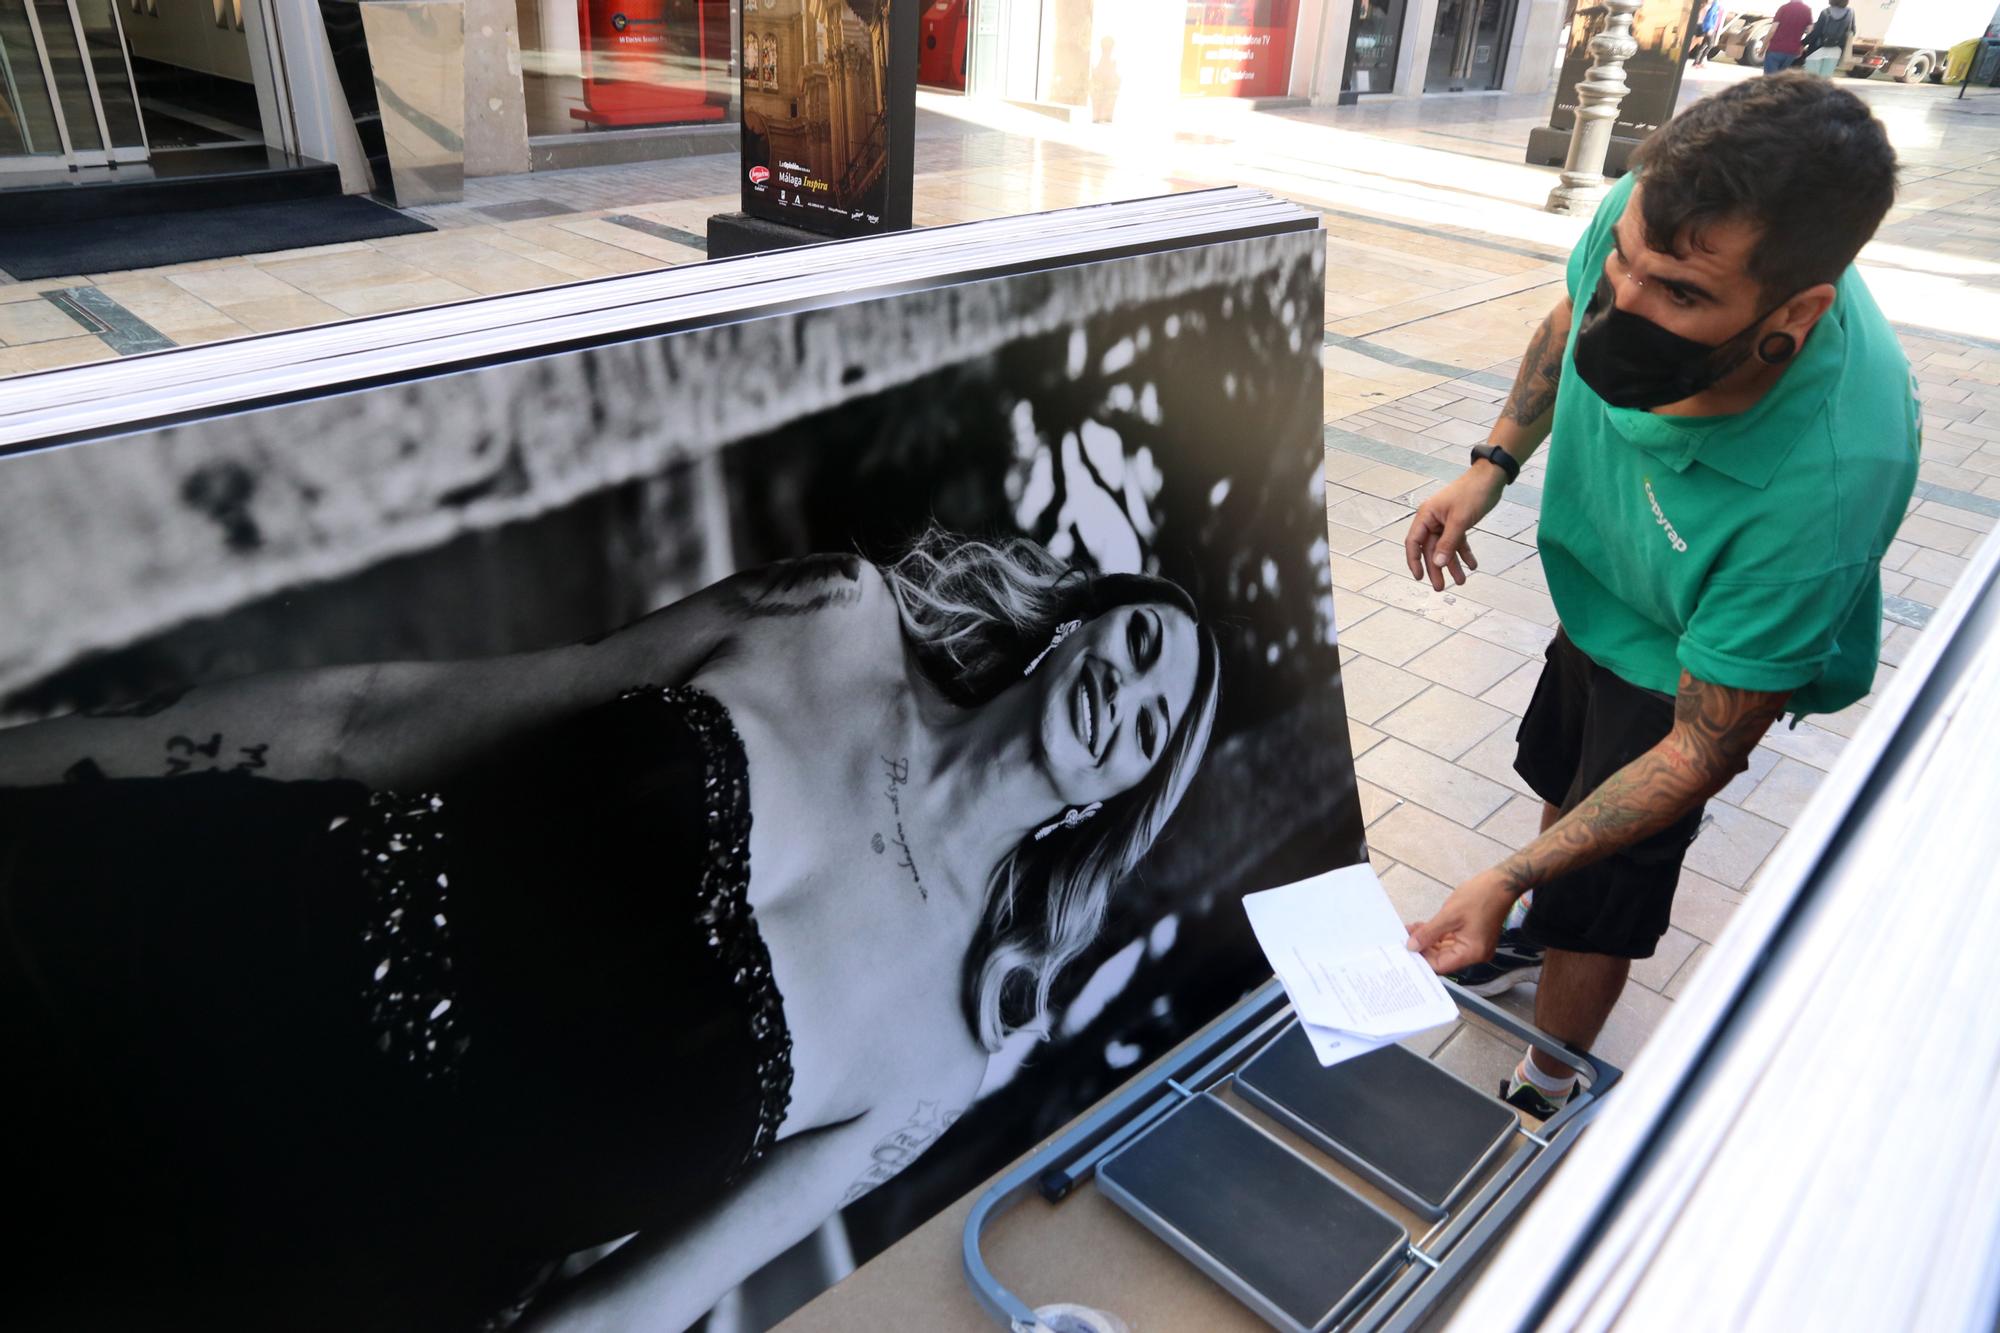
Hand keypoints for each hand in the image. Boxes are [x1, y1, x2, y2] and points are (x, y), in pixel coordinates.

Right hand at [1404, 465, 1504, 590]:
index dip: (1415, 561)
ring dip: (1453, 565)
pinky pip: (1458, 542)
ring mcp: (1445, 522)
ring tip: (1461, 581)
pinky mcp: (1458, 523)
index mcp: (1426, 516)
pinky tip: (1472, 565)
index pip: (1414, 542)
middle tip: (1441, 587)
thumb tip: (1437, 564)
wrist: (1491, 477)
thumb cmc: (1472, 493)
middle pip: (1431, 549)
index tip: (1420, 577)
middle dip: (1437, 569)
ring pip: (1446, 548)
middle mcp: (1433, 520)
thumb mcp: (1459, 520)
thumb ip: (1448, 543)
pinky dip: (1464, 554)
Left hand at [1406, 868, 1518, 973]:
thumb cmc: (1479, 897)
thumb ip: (1429, 933)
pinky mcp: (1472, 936)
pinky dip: (1436, 935)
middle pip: (1442, 958)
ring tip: (1408, 931)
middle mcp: (1474, 954)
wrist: (1502, 883)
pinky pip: (1451, 940)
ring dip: (1427, 940)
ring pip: (1445, 949)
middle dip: (1422, 949)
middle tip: (1402, 939)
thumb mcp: (1449, 915)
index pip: (1441, 965)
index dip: (1421, 959)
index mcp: (1472, 952)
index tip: (1404, 952)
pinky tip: (1421, 928)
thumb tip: (1411, 947)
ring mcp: (1474, 945)